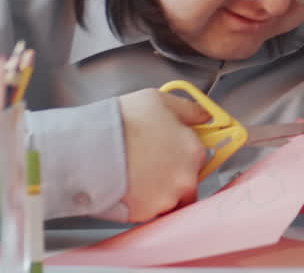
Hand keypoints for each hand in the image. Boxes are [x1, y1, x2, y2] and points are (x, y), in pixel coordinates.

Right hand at [117, 89, 209, 221]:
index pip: (198, 157)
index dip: (181, 154)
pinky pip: (147, 211)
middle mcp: (186, 178)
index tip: (167, 152)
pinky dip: (138, 203)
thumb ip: (190, 110)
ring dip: (156, 191)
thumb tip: (204, 115)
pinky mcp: (144, 214)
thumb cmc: (122, 122)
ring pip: (168, 199)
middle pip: (186, 181)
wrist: (87, 147)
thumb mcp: (161, 101)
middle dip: (170, 175)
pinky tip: (125, 187)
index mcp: (193, 150)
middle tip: (147, 165)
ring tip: (133, 176)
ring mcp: (166, 198)